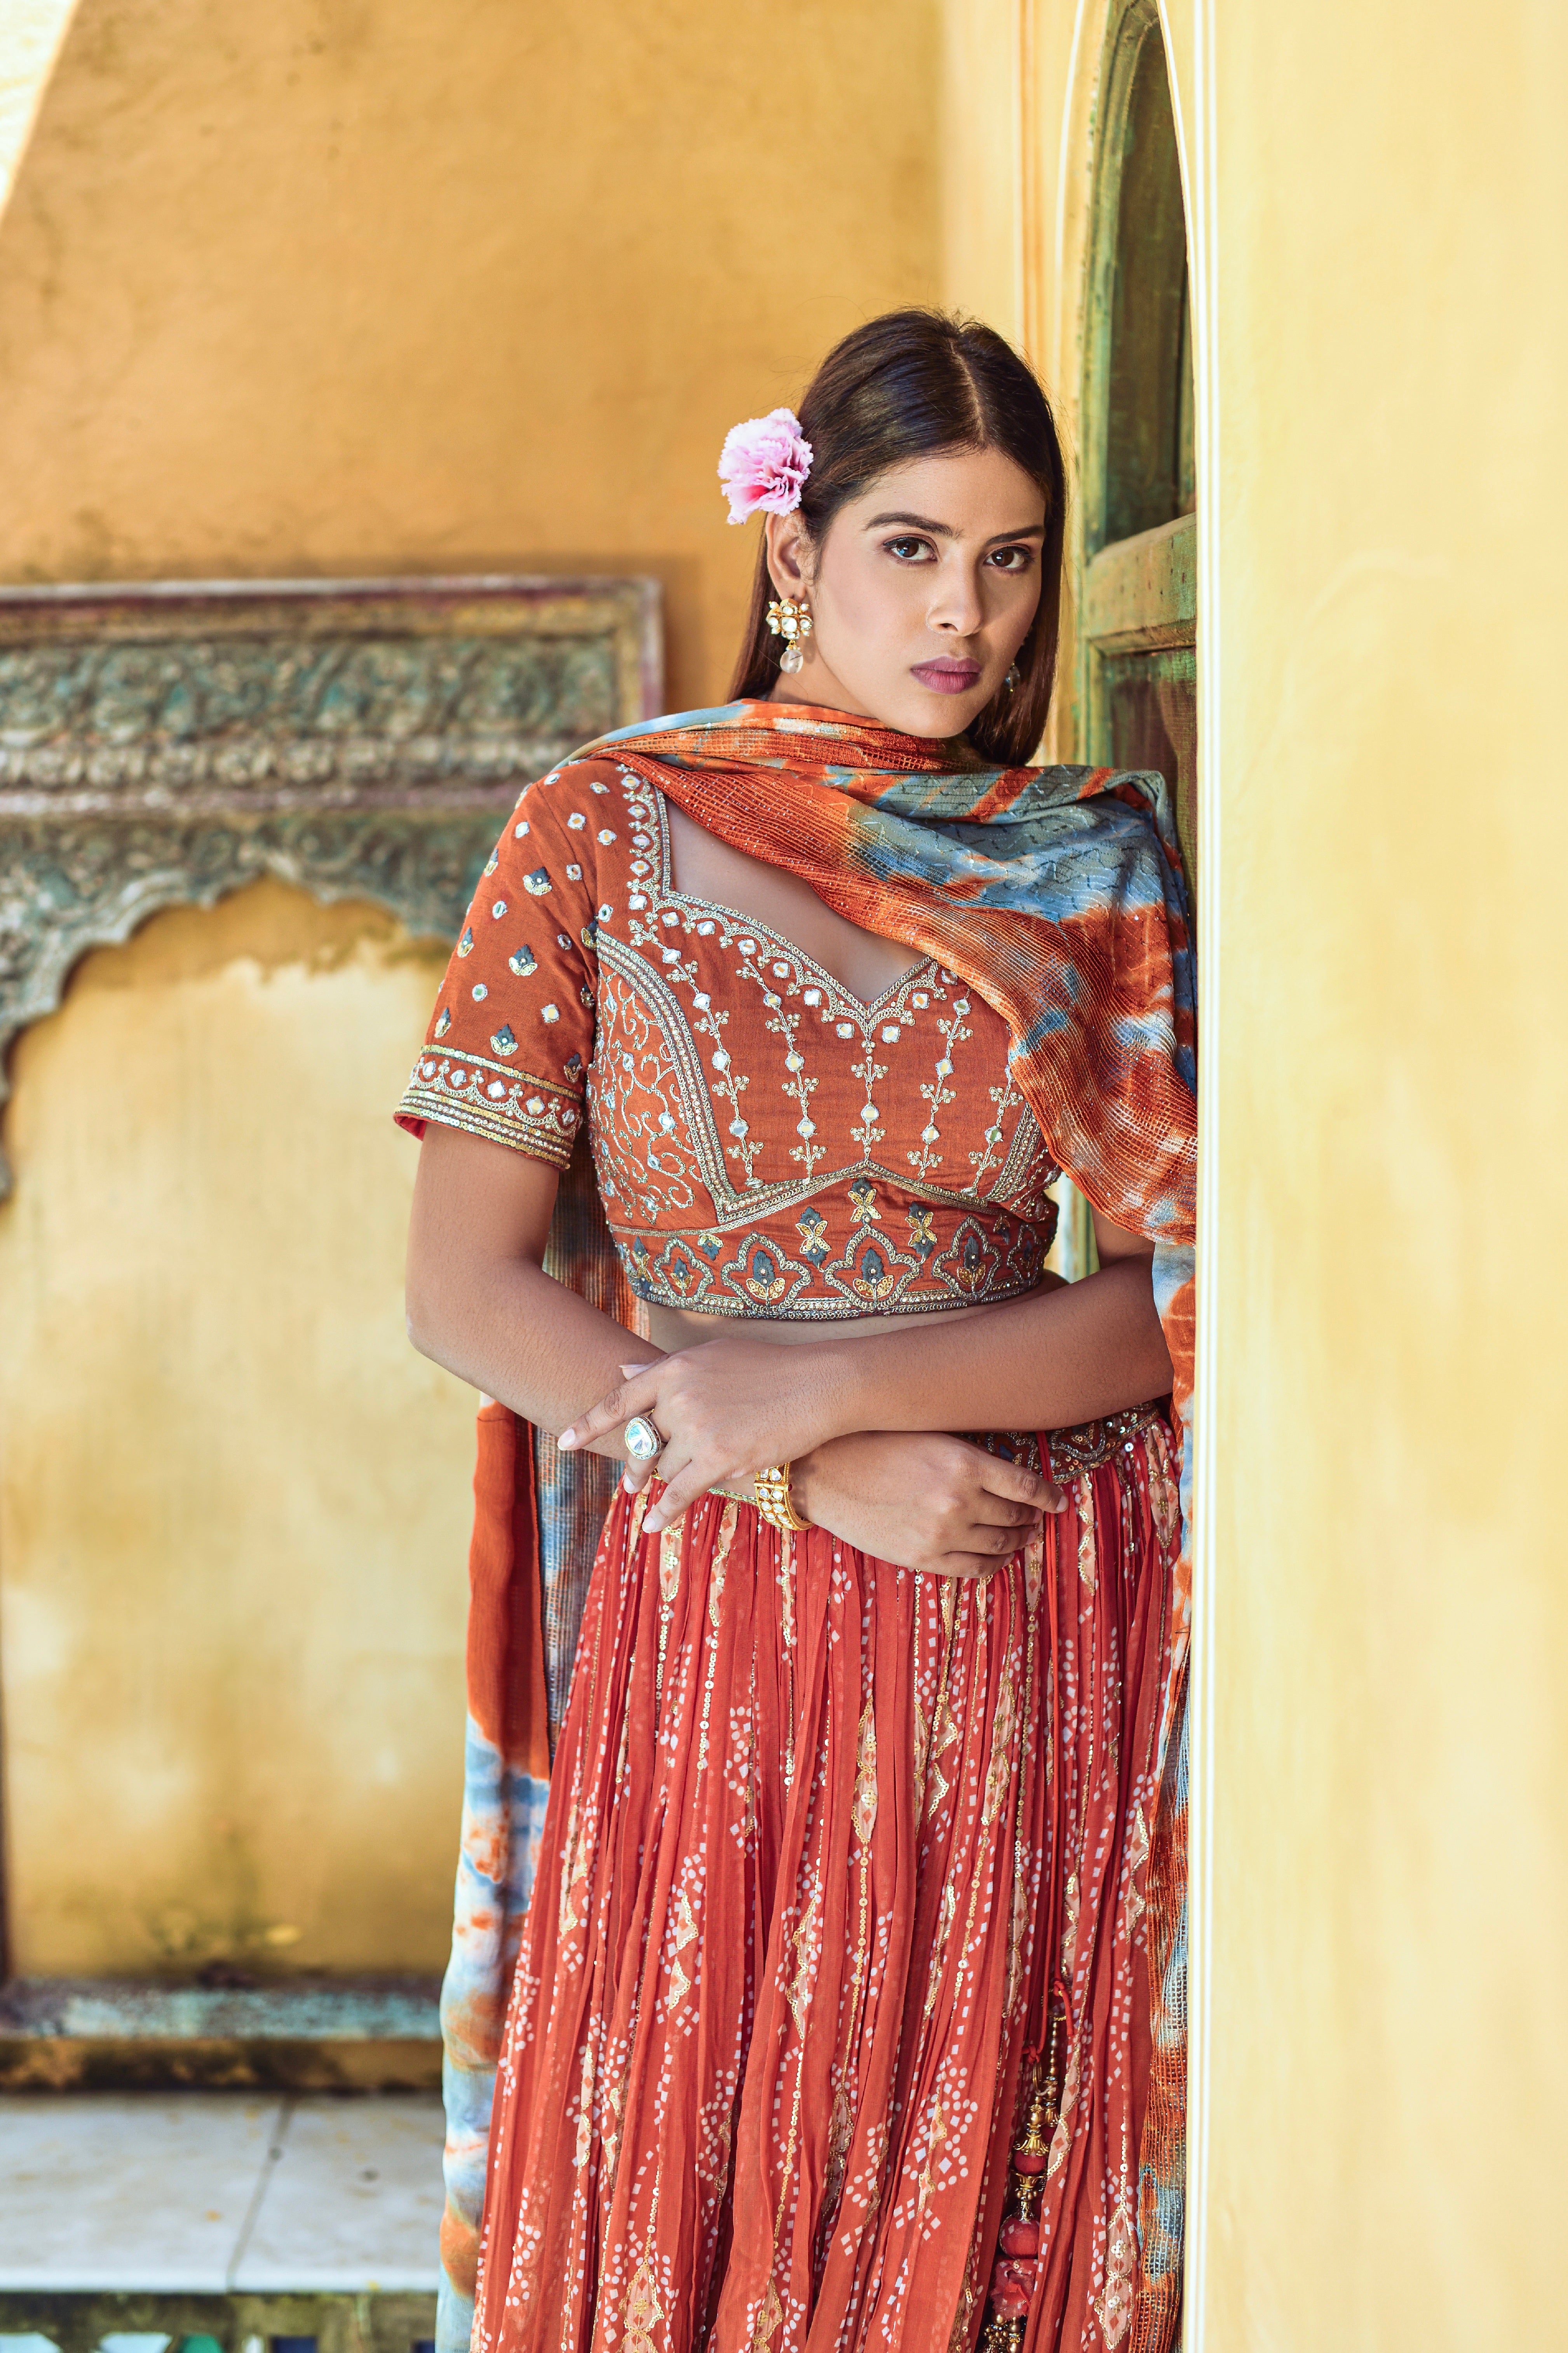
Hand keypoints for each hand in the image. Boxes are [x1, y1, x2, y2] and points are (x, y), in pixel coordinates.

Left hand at [558, 1337, 850, 1531]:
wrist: (820, 1385)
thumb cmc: (771, 1368)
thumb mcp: (714, 1356)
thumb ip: (667, 1370)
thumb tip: (624, 1372)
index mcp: (675, 1369)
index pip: (620, 1399)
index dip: (588, 1423)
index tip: (564, 1443)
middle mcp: (680, 1398)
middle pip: (644, 1441)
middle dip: (637, 1464)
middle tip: (632, 1481)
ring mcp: (699, 1430)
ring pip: (667, 1467)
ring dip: (672, 1477)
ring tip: (686, 1480)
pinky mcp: (721, 1459)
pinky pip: (680, 1493)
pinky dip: (664, 1512)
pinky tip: (652, 1526)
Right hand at [792, 1432, 1062, 1576]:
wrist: (825, 1471)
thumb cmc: (876, 1444)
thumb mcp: (931, 1436)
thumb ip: (971, 1458)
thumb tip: (1011, 1478)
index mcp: (964, 1462)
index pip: (1027, 1486)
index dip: (1049, 1496)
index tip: (1058, 1501)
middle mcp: (959, 1500)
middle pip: (1016, 1517)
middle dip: (1032, 1519)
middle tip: (1036, 1518)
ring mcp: (942, 1533)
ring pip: (1000, 1545)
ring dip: (1017, 1542)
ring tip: (1021, 1537)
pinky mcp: (923, 1558)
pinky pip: (974, 1569)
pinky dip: (994, 1565)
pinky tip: (998, 1558)